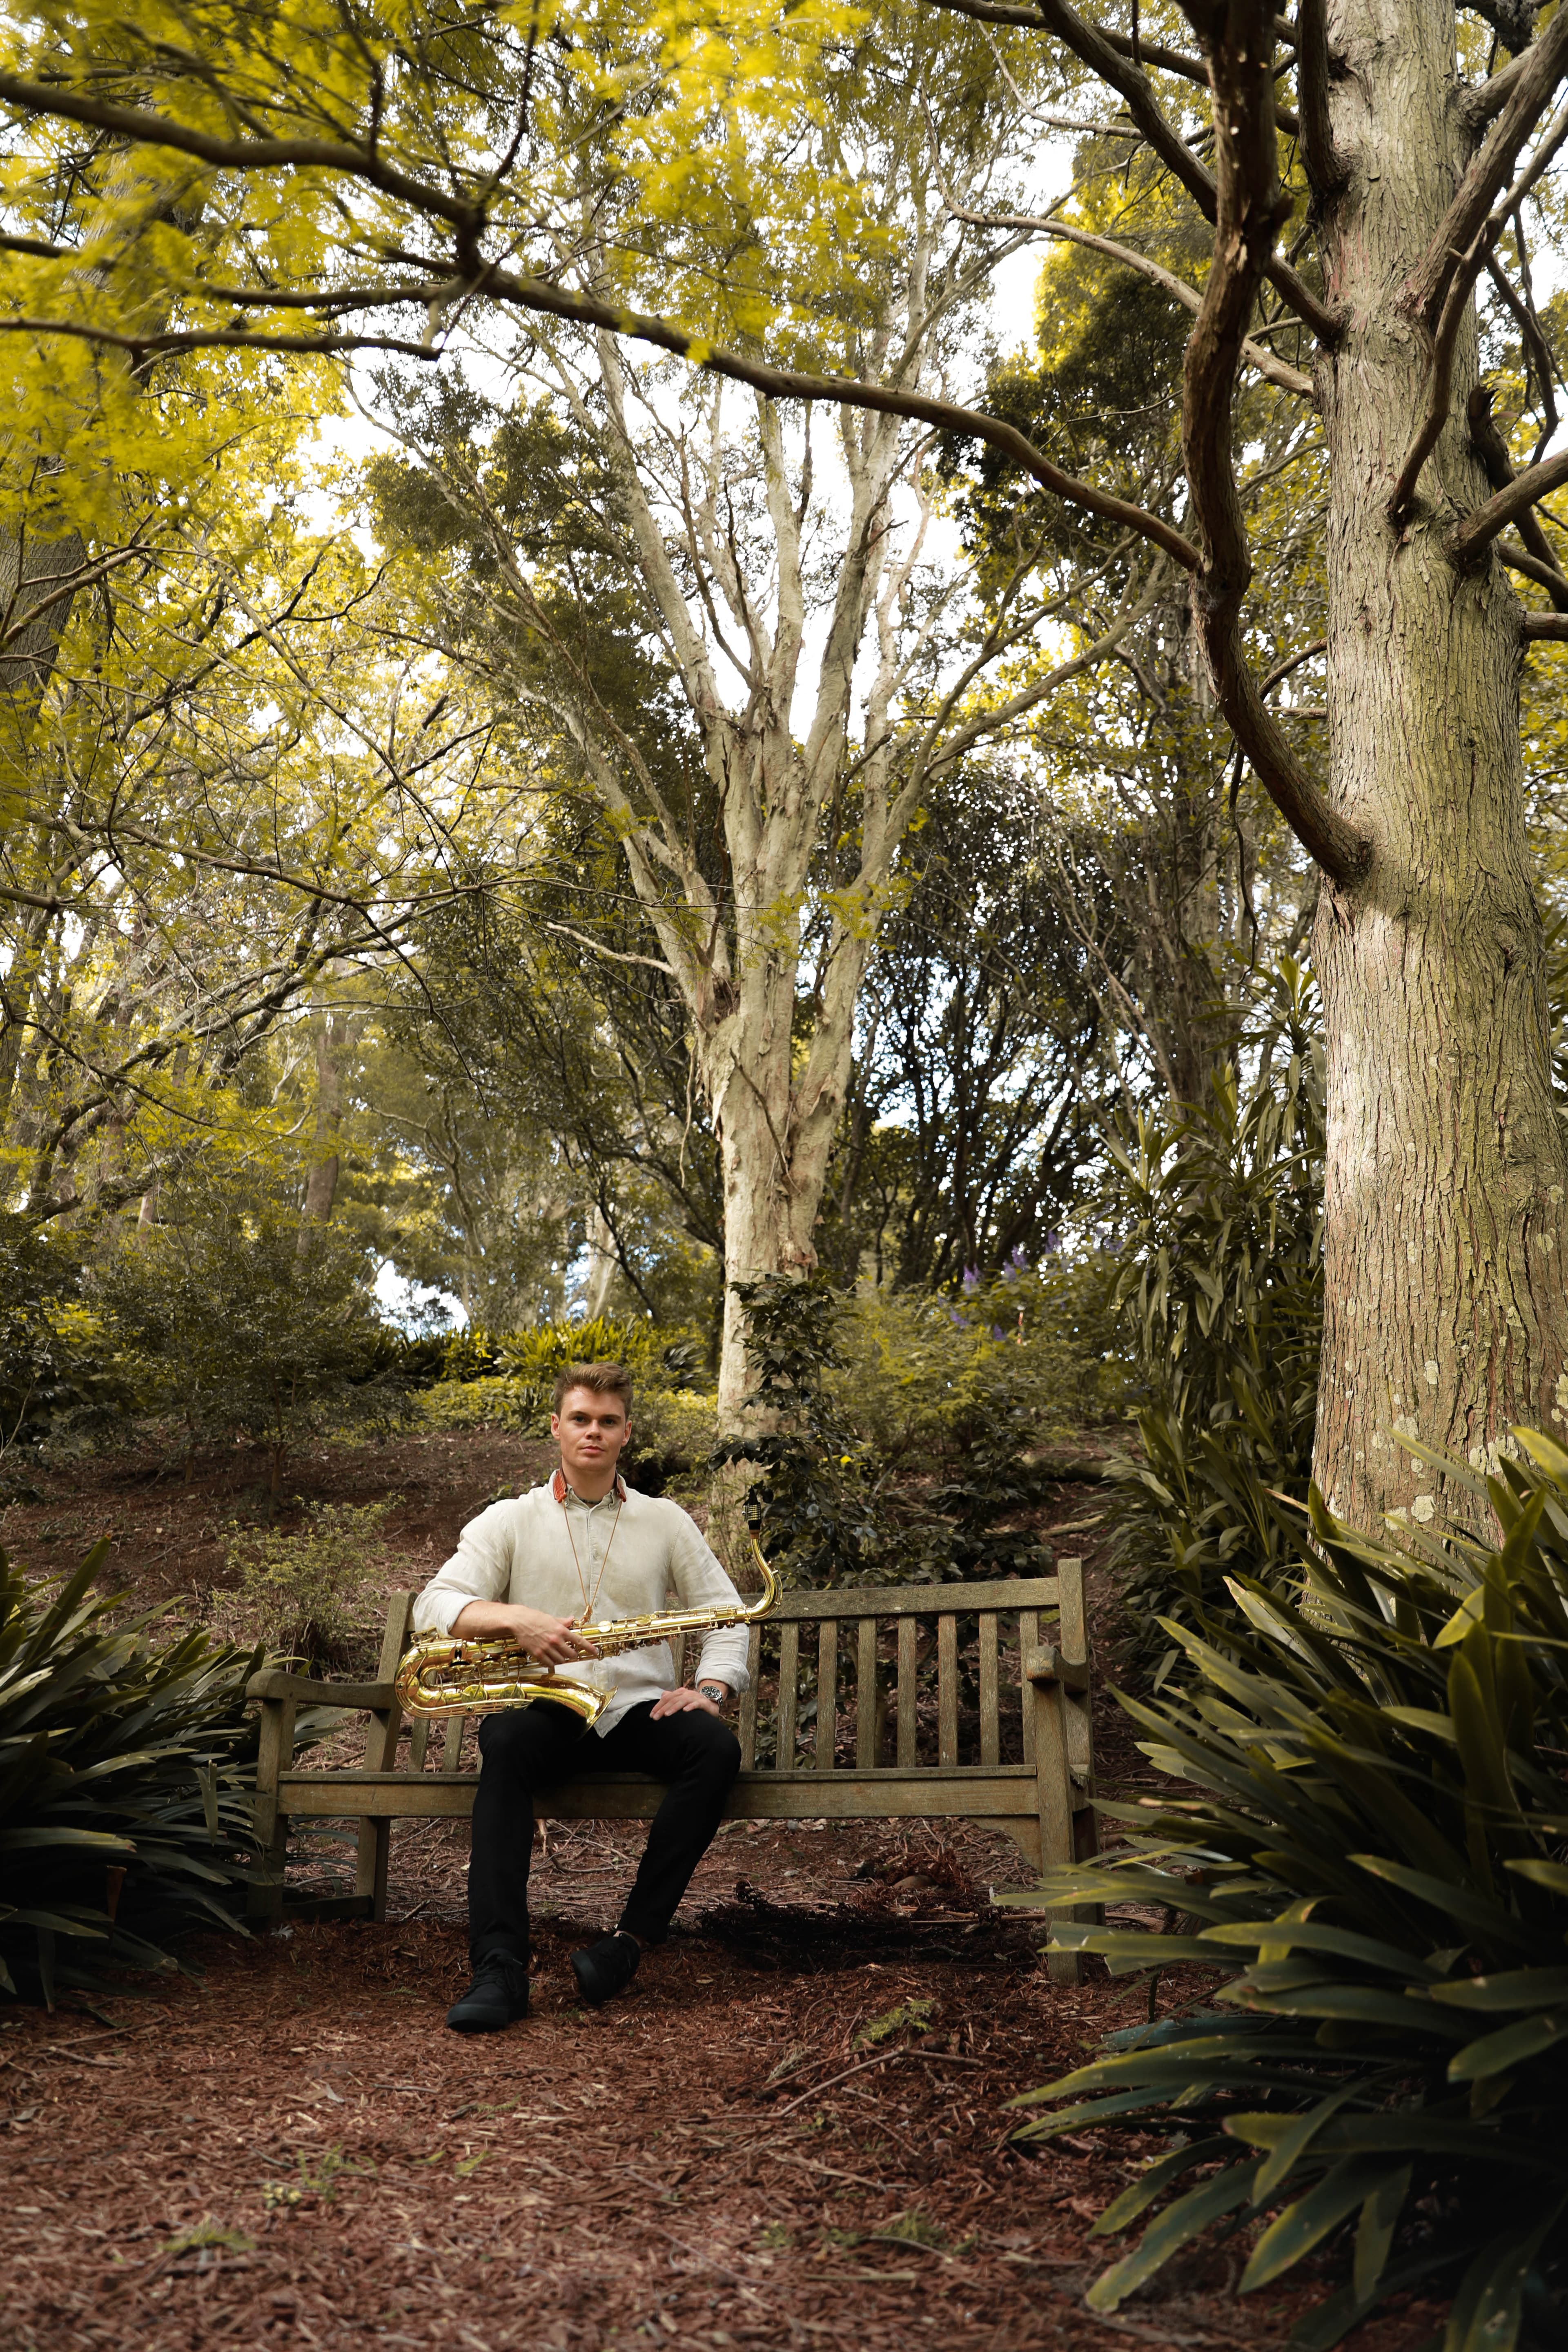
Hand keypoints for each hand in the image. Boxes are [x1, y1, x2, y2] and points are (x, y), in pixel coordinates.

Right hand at [450, 1600, 591, 1664]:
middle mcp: (556, 1640)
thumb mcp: (551, 1618)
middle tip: (571, 1654)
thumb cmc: (535, 1618)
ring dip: (562, 1659)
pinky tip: (550, 1659)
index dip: (589, 1648)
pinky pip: (549, 1663)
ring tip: (560, 1655)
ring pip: (560, 1660)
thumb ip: (563, 1621)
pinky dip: (552, 1663)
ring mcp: (547, 1648)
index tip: (595, 1652)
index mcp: (561, 1630)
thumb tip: (572, 1620)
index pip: (579, 1641)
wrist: (518, 1621)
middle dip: (572, 1655)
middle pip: (571, 1654)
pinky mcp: (538, 1653)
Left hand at [650, 1683, 726, 1720]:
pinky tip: (685, 1711)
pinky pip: (696, 1704)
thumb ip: (672, 1699)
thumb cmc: (693, 1704)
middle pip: (672, 1699)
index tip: (651, 1715)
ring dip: (674, 1707)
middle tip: (655, 1717)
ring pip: (682, 1701)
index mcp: (680, 1692)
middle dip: (663, 1708)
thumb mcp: (681, 1701)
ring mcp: (695, 1697)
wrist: (711, 1704)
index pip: (666, 1698)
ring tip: (667, 1714)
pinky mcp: (703, 1703)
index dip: (658, 1706)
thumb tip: (662, 1696)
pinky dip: (691, 1706)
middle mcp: (687, 1693)